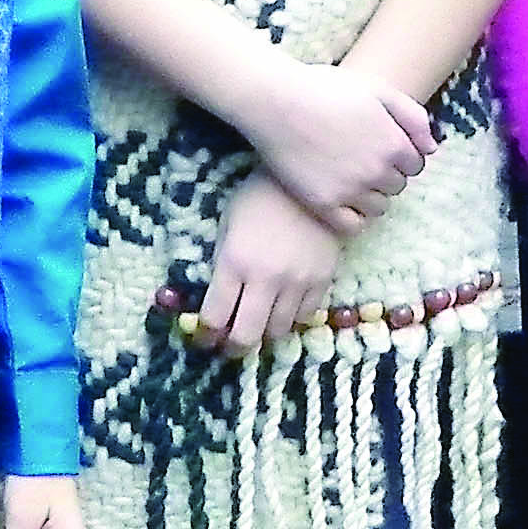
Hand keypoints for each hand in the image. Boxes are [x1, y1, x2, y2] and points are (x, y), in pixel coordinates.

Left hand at [187, 169, 344, 355]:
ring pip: (277, 332)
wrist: (308, 180)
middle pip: (247, 336)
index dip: (206, 336)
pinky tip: (282, 310)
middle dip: (233, 348)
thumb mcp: (228, 226)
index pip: (215, 317)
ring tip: (257, 327)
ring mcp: (297, 282)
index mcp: (234, 261)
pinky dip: (290, 320)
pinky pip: (305, 317)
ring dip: (263, 334)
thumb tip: (217, 304)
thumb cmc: (258, 197)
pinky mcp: (323, 280)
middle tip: (229, 346)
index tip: (204, 340)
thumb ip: (222, 266)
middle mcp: (265, 278)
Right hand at [243, 54, 434, 231]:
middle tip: (361, 158)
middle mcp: (377, 171)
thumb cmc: (325, 89)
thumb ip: (412, 116)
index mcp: (393, 143)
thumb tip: (433, 148)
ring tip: (350, 177)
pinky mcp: (323, 204)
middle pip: (397, 186)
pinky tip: (341, 198)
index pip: (415, 165)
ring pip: (379, 207)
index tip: (379, 146)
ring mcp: (350, 190)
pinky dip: (354, 216)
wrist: (277, 102)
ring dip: (372, 195)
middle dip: (386, 174)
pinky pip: (353, 226)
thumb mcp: (377, 90)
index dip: (400, 155)